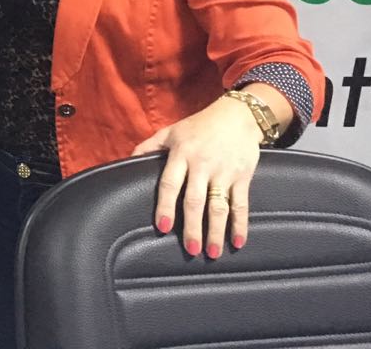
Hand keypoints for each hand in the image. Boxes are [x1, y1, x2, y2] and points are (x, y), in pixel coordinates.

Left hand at [131, 96, 262, 257]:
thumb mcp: (171, 132)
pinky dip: (240, 224)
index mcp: (181, 154)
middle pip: (195, 200)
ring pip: (219, 206)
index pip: (170, 184)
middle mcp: (202, 165)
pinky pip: (241, 204)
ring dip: (216, 232)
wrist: (237, 116)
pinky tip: (237, 242)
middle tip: (190, 250)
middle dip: (192, 227)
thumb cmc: (200, 126)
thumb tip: (128, 161)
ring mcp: (224, 172)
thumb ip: (149, 147)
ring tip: (211, 253)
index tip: (162, 227)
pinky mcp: (242, 177)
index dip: (165, 206)